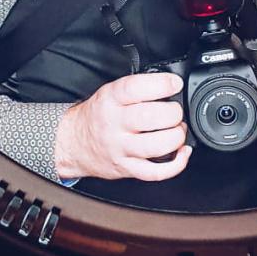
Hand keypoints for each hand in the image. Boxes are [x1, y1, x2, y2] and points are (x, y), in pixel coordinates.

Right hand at [54, 72, 191, 180]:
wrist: (74, 143)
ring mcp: (121, 149)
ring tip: (178, 129)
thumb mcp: (109, 91)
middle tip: (176, 110)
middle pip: (150, 118)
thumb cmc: (97, 115)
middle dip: (173, 112)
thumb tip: (169, 83)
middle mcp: (115, 124)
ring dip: (176, 136)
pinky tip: (182, 152)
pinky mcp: (127, 169)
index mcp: (111, 100)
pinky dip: (176, 164)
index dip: (161, 85)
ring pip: (156, 146)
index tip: (175, 84)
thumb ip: (136, 87)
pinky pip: (155, 172)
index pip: (136, 89)